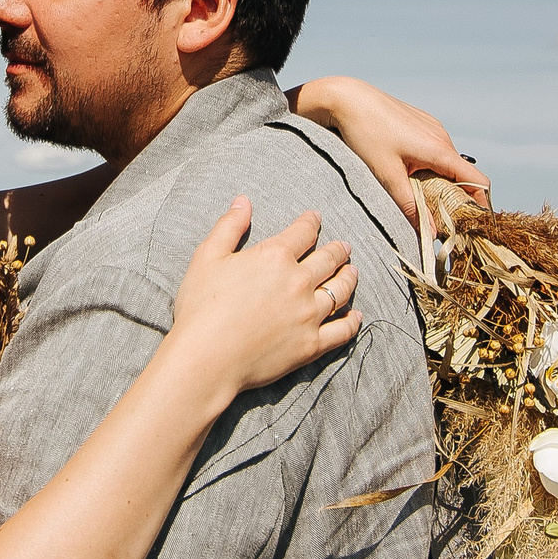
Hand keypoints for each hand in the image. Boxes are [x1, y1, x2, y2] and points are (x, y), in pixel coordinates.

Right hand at [167, 198, 359, 397]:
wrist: (206, 357)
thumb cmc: (201, 306)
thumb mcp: (208, 257)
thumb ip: (229, 226)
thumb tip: (243, 201)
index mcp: (275, 257)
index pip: (303, 232)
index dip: (311, 222)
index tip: (315, 218)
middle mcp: (299, 282)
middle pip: (328, 260)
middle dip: (338, 250)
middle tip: (344, 247)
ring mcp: (308, 314)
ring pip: (340, 291)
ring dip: (349, 278)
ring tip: (353, 272)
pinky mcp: (311, 345)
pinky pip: (341, 330)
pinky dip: (352, 321)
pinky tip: (356, 315)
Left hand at [287, 75, 489, 226]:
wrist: (347, 98)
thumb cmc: (366, 133)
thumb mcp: (386, 175)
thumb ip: (409, 206)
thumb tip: (429, 234)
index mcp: (439, 150)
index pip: (478, 182)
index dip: (479, 205)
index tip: (468, 224)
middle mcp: (442, 137)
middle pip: (463, 175)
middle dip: (455, 199)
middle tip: (438, 218)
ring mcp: (433, 127)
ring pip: (448, 163)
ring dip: (441, 182)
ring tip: (420, 198)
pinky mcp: (422, 122)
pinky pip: (436, 150)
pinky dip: (431, 166)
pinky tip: (409, 173)